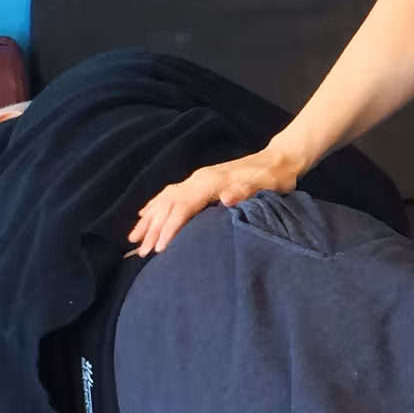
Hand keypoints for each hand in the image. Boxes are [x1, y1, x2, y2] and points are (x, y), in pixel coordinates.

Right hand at [127, 141, 308, 255]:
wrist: (279, 160)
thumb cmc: (274, 177)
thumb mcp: (267, 185)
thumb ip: (246, 191)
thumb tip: (226, 198)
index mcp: (211, 182)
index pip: (183, 207)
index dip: (170, 228)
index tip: (159, 249)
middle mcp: (199, 179)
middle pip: (169, 205)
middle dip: (153, 229)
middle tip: (141, 253)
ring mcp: (198, 179)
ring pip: (165, 199)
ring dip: (149, 219)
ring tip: (134, 239)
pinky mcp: (201, 181)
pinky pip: (170, 193)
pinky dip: (155, 205)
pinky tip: (146, 215)